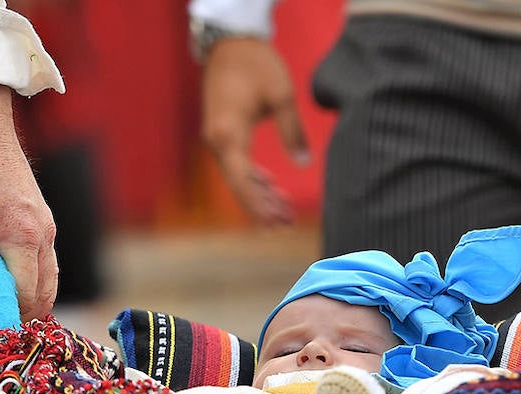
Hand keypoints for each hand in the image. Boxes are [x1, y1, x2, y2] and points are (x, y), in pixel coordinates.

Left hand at [0, 83, 57, 321]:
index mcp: (22, 234)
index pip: (22, 295)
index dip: (2, 316)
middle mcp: (44, 235)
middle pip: (41, 296)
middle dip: (15, 313)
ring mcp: (48, 230)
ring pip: (47, 284)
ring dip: (22, 299)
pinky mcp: (43, 225)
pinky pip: (44, 267)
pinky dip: (26, 282)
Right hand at [200, 37, 309, 225]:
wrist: (230, 41)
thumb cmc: (256, 64)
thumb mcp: (281, 95)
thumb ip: (293, 131)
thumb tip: (303, 163)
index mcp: (228, 134)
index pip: (243, 180)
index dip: (260, 204)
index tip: (276, 221)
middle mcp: (217, 140)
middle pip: (239, 184)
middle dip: (262, 206)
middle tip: (285, 224)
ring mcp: (216, 137)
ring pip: (237, 176)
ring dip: (259, 194)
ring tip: (283, 212)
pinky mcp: (222, 133)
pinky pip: (236, 163)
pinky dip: (252, 178)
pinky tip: (270, 187)